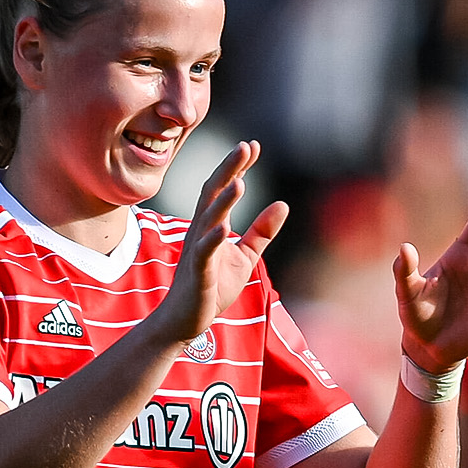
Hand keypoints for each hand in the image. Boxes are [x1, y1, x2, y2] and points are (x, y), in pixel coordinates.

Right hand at [152, 141, 286, 343]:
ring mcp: (197, 251)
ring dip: (223, 201)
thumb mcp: (244, 257)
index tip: (252, 145)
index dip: (237, 167)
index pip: (224, 189)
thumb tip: (283, 204)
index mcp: (211, 225)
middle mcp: (200, 232)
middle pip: (212, 194)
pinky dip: (213, 240)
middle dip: (228, 170)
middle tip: (244, 146)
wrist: (184, 322)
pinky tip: (224, 229)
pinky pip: (204, 254)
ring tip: (239, 181)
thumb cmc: (212, 286)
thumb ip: (261, 231)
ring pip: (208, 220)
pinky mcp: (197, 274)